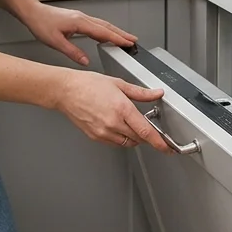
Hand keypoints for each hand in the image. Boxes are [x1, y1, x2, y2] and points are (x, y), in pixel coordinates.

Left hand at [20, 2, 136, 65]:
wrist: (32, 12)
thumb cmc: (41, 23)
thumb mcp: (55, 42)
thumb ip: (72, 52)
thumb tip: (85, 61)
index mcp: (79, 22)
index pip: (103, 32)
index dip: (117, 38)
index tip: (128, 43)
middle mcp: (82, 18)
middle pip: (107, 26)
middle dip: (121, 34)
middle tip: (133, 40)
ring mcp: (80, 17)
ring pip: (102, 24)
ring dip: (115, 31)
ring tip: (124, 38)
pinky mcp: (77, 18)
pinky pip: (96, 24)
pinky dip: (105, 29)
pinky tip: (105, 35)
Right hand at [54, 70, 172, 152]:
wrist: (66, 91)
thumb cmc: (88, 84)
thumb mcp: (118, 84)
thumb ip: (141, 92)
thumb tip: (156, 93)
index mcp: (122, 108)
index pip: (145, 131)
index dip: (158, 142)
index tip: (166, 147)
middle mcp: (113, 123)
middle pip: (138, 138)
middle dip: (146, 135)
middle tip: (146, 126)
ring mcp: (103, 132)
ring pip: (127, 142)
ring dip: (134, 137)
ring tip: (129, 123)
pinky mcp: (96, 137)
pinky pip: (115, 143)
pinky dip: (121, 138)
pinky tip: (117, 126)